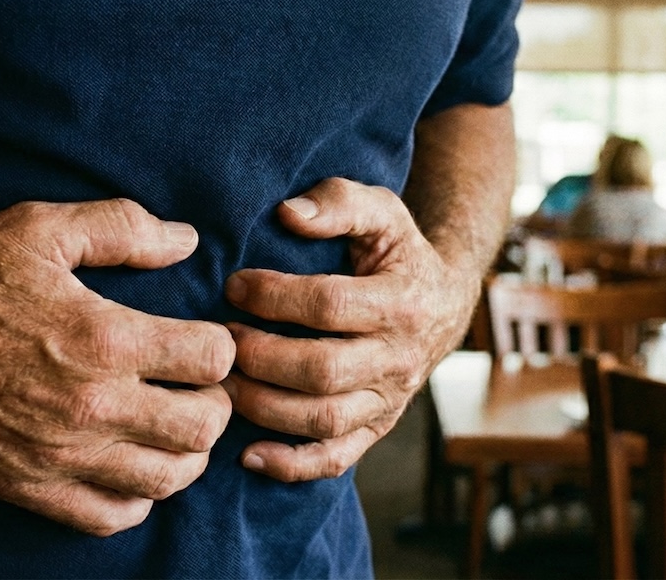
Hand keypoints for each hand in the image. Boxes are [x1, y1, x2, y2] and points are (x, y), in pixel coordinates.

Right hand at [0, 200, 233, 534]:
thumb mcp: (41, 229)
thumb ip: (123, 228)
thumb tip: (188, 241)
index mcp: (103, 339)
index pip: (212, 360)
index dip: (220, 344)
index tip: (205, 336)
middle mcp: (92, 407)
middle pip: (203, 427)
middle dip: (216, 401)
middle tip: (199, 383)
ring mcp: (62, 456)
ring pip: (168, 479)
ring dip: (187, 452)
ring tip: (174, 422)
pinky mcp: (30, 488)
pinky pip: (110, 516)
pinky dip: (136, 496)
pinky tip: (131, 463)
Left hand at [222, 178, 477, 481]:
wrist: (443, 302)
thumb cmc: (398, 251)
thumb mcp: (382, 211)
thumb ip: (339, 202)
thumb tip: (288, 213)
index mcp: (402, 302)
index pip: (331, 305)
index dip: (275, 297)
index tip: (234, 285)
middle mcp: (400, 358)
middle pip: (323, 371)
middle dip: (261, 356)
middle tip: (221, 337)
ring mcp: (389, 400)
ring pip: (324, 419)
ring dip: (264, 405)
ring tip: (224, 381)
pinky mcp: (377, 427)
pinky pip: (336, 457)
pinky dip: (290, 464)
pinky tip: (248, 454)